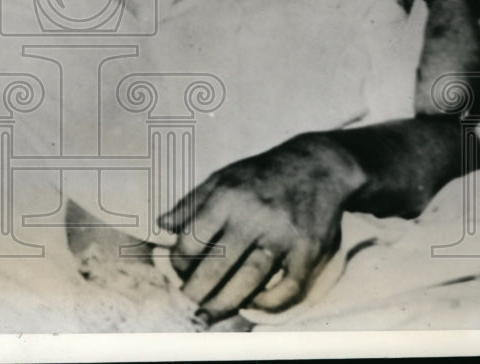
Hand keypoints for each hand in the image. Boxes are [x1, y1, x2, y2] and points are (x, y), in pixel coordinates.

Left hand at [158, 133, 363, 322]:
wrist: (318, 165)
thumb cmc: (262, 174)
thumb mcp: (223, 177)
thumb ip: (191, 202)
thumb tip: (162, 226)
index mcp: (228, 197)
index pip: (192, 240)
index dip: (179, 262)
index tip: (179, 270)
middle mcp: (254, 216)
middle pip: (217, 267)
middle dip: (196, 292)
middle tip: (189, 302)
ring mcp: (283, 235)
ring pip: (248, 281)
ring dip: (225, 303)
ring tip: (210, 313)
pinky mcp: (309, 250)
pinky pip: (287, 288)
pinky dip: (269, 303)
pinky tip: (253, 303)